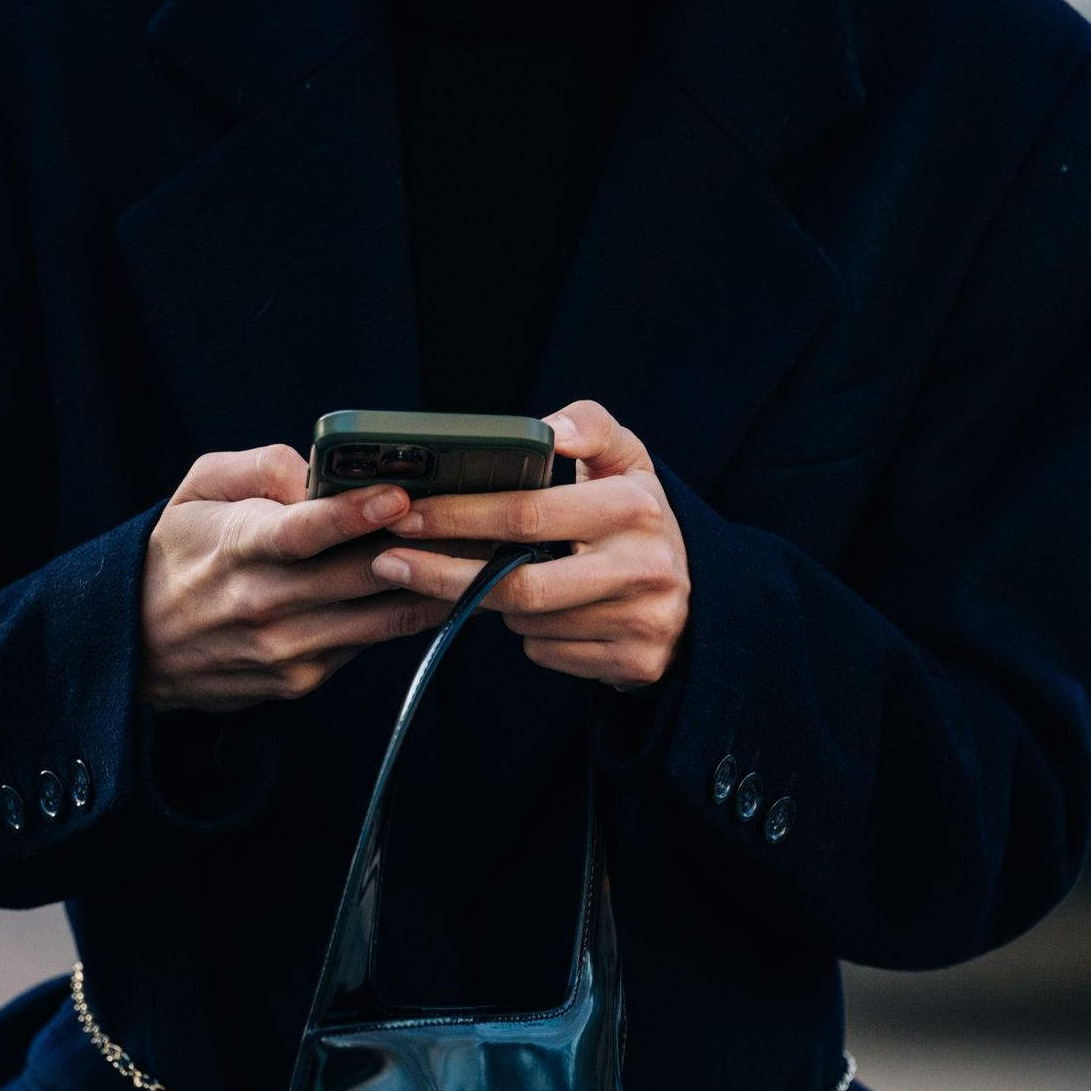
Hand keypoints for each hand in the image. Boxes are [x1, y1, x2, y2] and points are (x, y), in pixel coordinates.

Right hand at [138, 447, 453, 712]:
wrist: (135, 645)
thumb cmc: (180, 550)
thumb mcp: (198, 488)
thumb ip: (260, 467)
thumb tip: (320, 474)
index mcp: (235, 547)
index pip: (300, 532)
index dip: (351, 515)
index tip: (398, 495)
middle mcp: (260, 603)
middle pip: (357, 576)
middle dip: (421, 546)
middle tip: (476, 517)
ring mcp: (283, 649)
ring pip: (379, 617)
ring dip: (434, 586)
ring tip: (482, 553)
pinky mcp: (300, 680)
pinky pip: (369, 643)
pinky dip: (406, 614)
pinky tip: (439, 587)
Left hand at [369, 400, 691, 692]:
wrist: (700, 600)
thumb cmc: (639, 520)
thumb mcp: (629, 462)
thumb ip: (591, 426)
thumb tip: (548, 428)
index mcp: (635, 508)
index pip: (530, 513)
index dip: (461, 515)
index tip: (408, 512)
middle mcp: (642, 567)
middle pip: (517, 583)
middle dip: (443, 572)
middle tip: (389, 560)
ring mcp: (640, 621)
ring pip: (527, 622)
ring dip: (495, 603)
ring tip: (491, 581)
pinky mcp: (633, 664)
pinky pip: (547, 653)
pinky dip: (530, 635)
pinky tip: (538, 615)